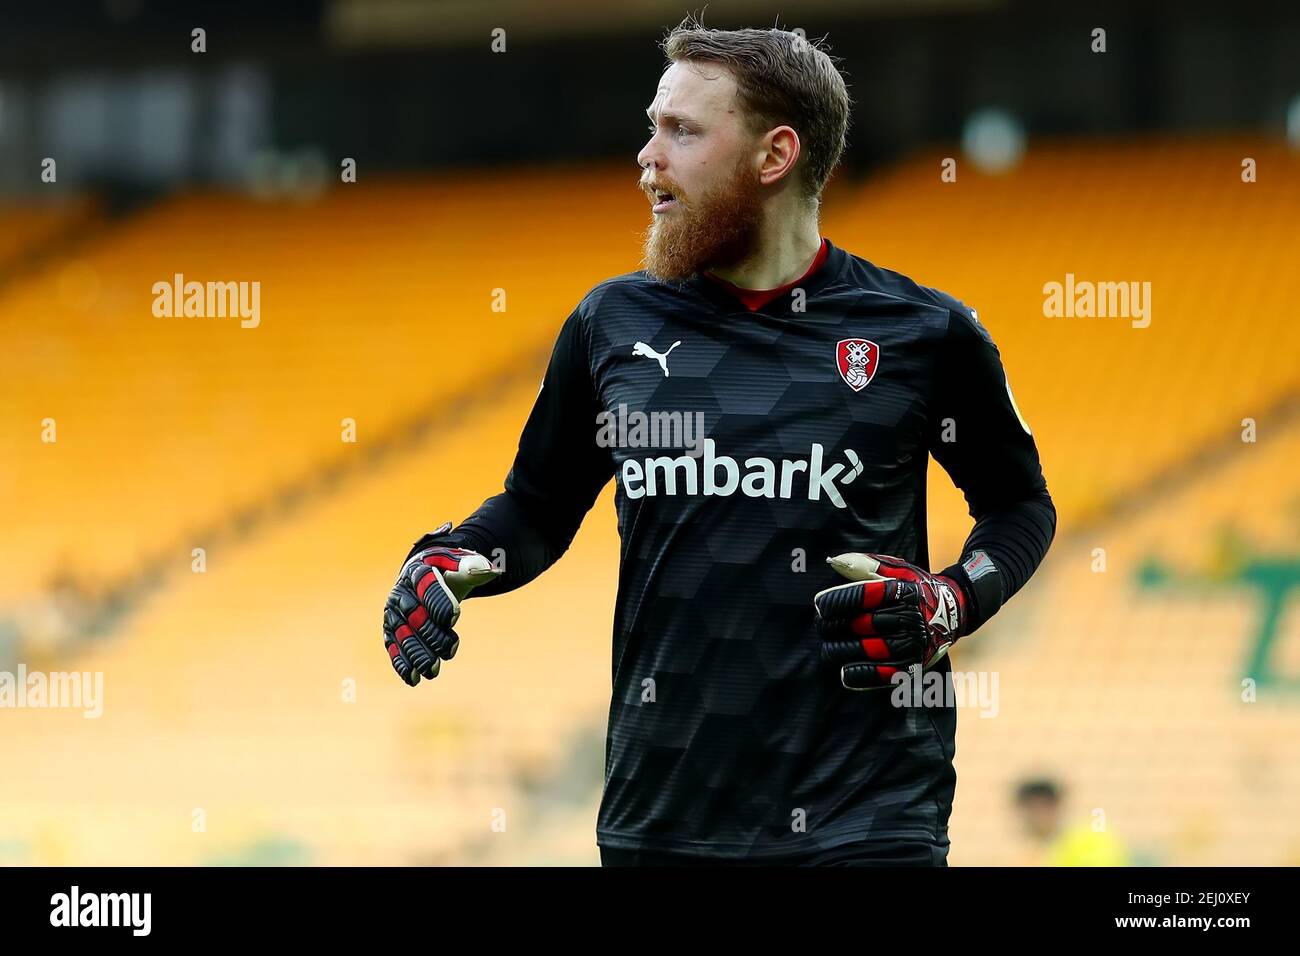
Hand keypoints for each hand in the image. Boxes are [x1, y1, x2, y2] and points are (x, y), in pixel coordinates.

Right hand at [384, 523, 499, 685]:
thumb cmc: (447, 570)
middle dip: (431, 635)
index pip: (427, 586)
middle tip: (450, 650)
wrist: (425, 575)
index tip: (455, 616)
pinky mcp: (391, 631)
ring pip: (403, 636)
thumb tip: (488, 570)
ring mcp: (394, 614)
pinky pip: (394, 648)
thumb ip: (473, 567)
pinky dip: (402, 663)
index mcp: (418, 572)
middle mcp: (401, 593)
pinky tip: (413, 678)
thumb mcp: (460, 564)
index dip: (439, 601)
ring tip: (432, 671)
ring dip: (417, 655)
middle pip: (415, 616)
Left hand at [813, 553, 968, 690]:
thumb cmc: (916, 588)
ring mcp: (914, 643)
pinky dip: (863, 675)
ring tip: (827, 648)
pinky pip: (885, 673)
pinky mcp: (915, 664)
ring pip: (870, 649)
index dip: (838, 601)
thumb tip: (834, 562)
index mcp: (904, 591)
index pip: (865, 596)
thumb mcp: (897, 569)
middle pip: (863, 624)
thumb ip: (865, 565)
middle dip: (836, 626)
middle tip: (821, 626)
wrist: (954, 610)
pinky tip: (844, 672)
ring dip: (843, 650)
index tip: (819, 605)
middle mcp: (911, 618)